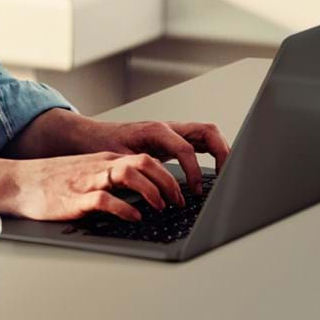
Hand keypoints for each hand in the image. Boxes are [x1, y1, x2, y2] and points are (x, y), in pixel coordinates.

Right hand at [0, 151, 187, 222]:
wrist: (18, 181)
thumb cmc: (51, 181)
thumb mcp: (86, 173)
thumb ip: (109, 178)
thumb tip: (138, 191)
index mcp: (104, 160)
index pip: (145, 158)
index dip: (167, 174)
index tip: (179, 192)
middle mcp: (100, 166)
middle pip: (143, 162)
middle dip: (166, 181)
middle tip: (178, 201)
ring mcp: (88, 181)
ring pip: (127, 174)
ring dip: (150, 191)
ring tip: (161, 207)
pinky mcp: (75, 198)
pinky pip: (105, 199)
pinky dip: (124, 207)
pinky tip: (134, 216)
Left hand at [63, 116, 230, 195]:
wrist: (94, 135)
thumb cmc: (104, 144)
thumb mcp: (119, 160)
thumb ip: (137, 171)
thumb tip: (152, 190)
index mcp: (156, 130)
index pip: (186, 149)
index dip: (194, 172)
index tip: (195, 192)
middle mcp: (168, 127)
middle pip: (207, 132)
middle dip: (222, 153)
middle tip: (225, 177)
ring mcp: (173, 130)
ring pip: (207, 134)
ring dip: (221, 151)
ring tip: (225, 175)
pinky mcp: (173, 138)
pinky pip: (200, 141)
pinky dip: (212, 152)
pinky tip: (213, 170)